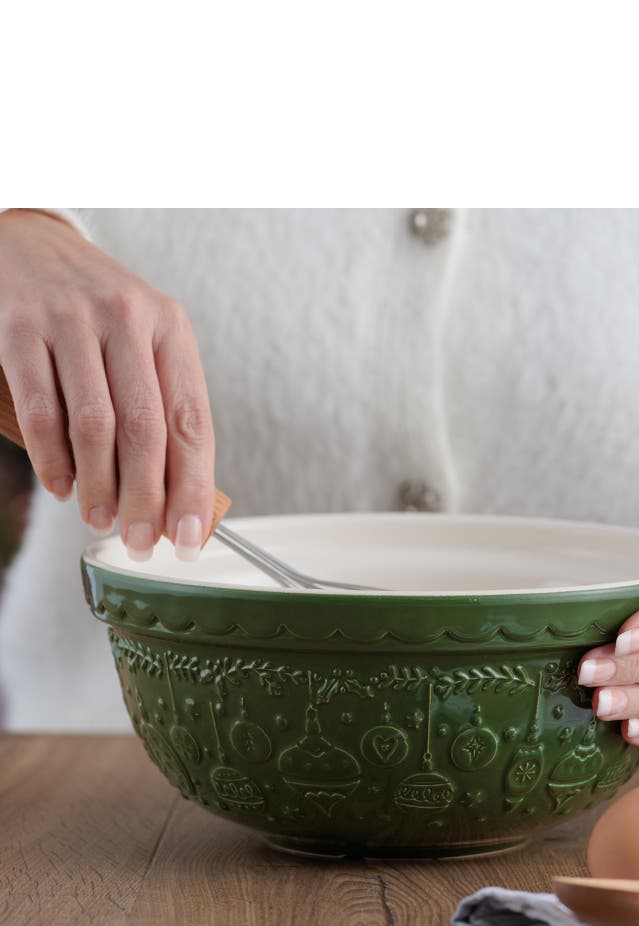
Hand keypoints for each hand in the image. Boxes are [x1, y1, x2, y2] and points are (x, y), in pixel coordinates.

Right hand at [0, 209, 214, 559]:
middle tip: (142, 543)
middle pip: (145, 430)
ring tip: (99, 519)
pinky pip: (42, 409)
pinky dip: (52, 459)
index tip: (190, 537)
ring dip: (99, 486)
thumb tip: (180, 501)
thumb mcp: (144, 343)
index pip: (191, 421)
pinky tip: (62, 486)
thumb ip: (163, 410)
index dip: (193, 487)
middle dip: (146, 499)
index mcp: (170, 327)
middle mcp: (126, 318)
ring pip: (94, 424)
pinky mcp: (21, 327)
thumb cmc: (97, 313)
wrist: (30, 244)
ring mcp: (71, 319)